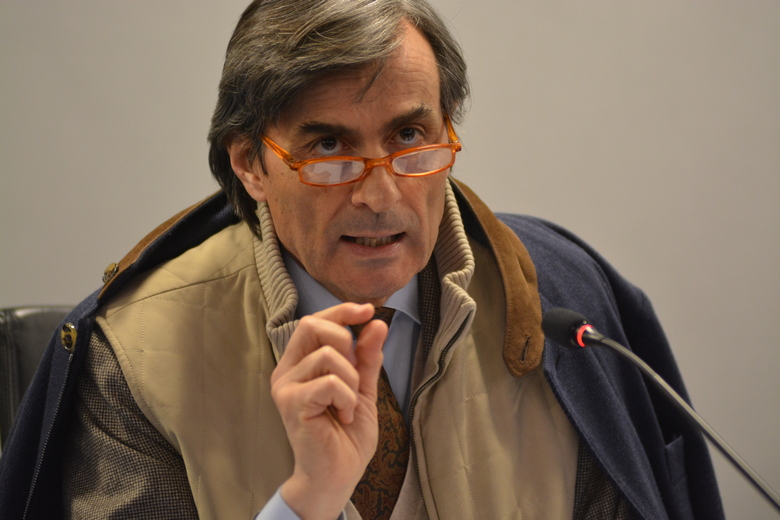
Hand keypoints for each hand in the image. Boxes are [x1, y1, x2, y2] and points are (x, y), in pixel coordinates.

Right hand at [271, 303, 386, 519]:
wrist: (338, 475)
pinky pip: (330, 381)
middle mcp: (287, 371)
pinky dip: (348, 398)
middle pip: (312, 325)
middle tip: (356, 373)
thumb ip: (367, 357)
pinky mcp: (292, 403)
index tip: (369, 311)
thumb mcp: (363, 388)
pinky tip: (344, 416)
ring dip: (352, 379)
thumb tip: (377, 323)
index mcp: (300, 364)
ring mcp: (286, 387)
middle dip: (346, 340)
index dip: (342, 311)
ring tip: (349, 405)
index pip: (316, 321)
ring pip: (327, 354)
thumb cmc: (346, 435)